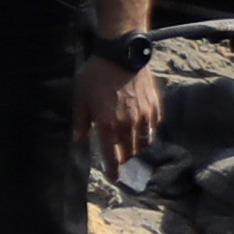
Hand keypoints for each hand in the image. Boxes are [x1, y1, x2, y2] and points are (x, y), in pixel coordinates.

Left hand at [79, 48, 161, 166]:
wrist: (121, 53)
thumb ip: (81, 120)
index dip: (114, 171)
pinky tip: (147, 133)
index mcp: (107, 125)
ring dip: (141, 151)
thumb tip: (78, 139)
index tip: (115, 180)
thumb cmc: (97, 74)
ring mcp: (144, 115)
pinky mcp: (155, 105)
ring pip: (145, 142)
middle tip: (127, 169)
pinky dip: (151, 132)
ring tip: (138, 156)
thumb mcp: (81, 97)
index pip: (112, 156)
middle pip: (130, 152)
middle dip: (128, 162)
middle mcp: (128, 124)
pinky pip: (155, 125)